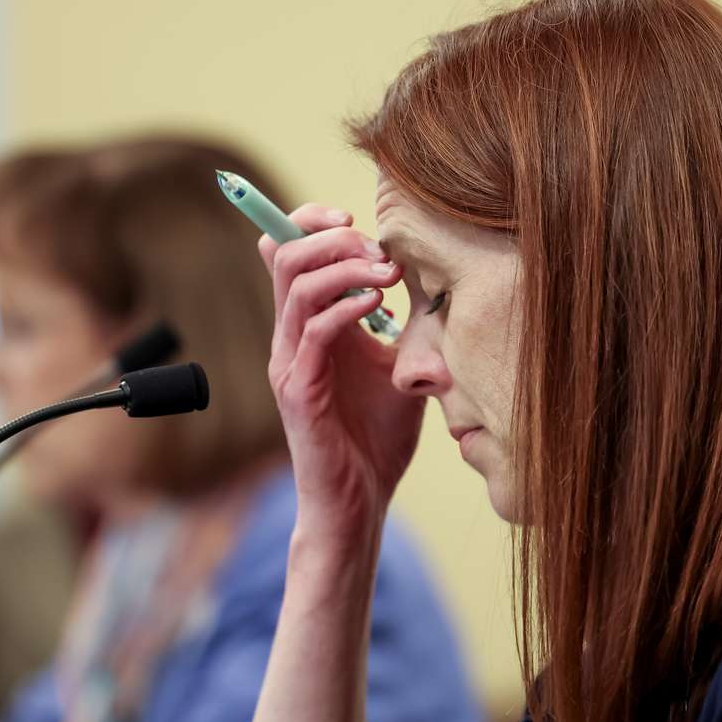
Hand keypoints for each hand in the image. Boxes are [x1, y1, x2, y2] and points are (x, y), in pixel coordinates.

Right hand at [259, 204, 423, 544]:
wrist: (359, 502)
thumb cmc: (377, 438)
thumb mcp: (398, 367)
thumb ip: (404, 326)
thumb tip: (437, 283)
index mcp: (307, 325)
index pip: (286, 249)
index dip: (312, 220)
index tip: (357, 220)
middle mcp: (289, 336)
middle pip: (284, 252)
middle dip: (334, 236)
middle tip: (380, 251)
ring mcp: (289, 361)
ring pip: (296, 283)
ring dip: (346, 266)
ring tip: (388, 276)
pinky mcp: (299, 389)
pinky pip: (313, 329)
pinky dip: (348, 306)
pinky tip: (381, 308)